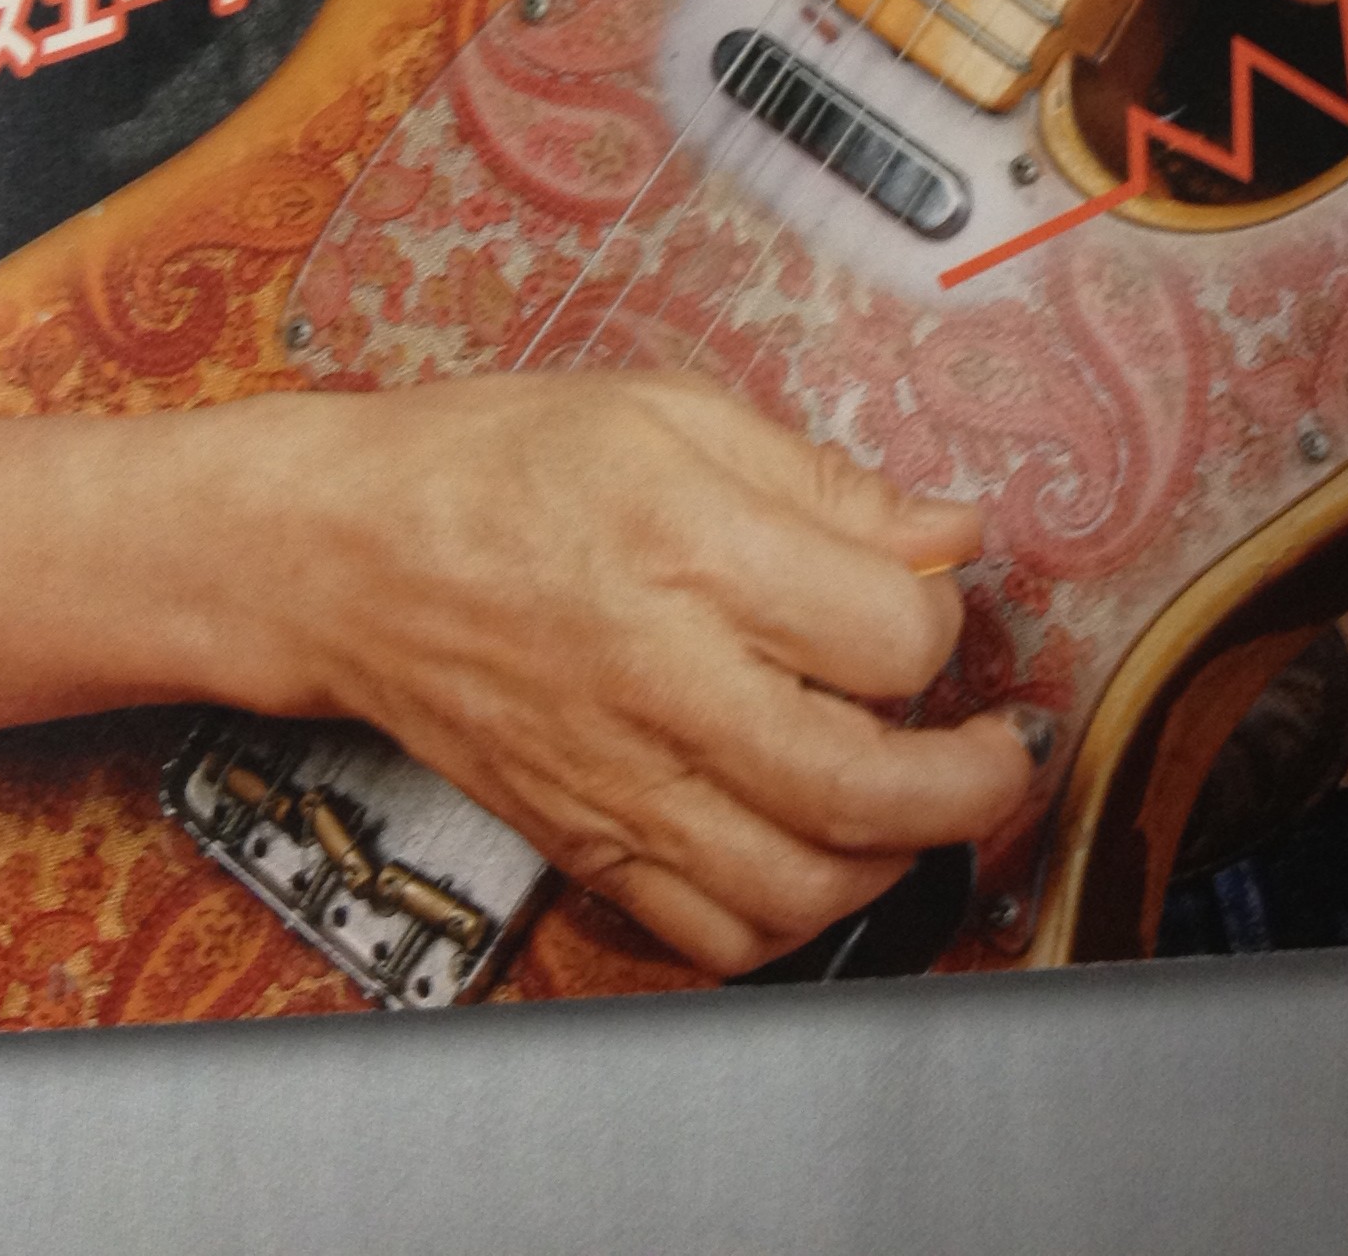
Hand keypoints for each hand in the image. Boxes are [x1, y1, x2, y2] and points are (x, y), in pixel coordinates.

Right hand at [205, 371, 1037, 975]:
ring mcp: (619, 781)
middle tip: (1000, 753)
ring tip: (916, 805)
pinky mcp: (584, 842)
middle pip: (859, 788)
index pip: (887, 635)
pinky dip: (791, 920)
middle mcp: (661, 682)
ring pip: (796, 890)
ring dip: (892, 862)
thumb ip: (821, 481)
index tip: (933, 593)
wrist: (347, 553)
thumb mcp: (669, 411)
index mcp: (690, 551)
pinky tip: (816, 855)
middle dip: (970, 786)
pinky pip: (711, 935)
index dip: (943, 619)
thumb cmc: (502, 462)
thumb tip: (950, 533)